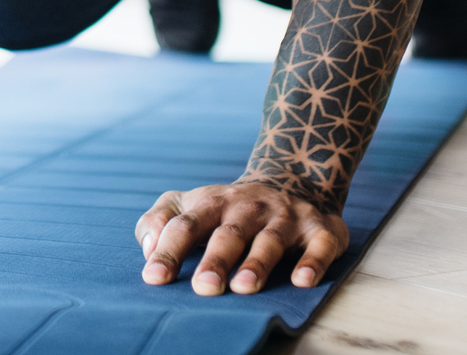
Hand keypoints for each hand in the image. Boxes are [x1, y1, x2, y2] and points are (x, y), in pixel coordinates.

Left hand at [134, 181, 348, 294]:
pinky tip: (302, 281)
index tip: (154, 278)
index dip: (169, 251)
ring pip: (270, 241)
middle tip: (204, 287)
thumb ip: (159, 221)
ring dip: (257, 264)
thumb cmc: (227, 208)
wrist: (292, 179)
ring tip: (244, 288)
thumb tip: (147, 249)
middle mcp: (248, 208)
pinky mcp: (319, 229)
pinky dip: (312, 261)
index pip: (185, 226)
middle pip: (228, 234)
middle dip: (216, 260)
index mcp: (212, 203)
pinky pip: (319, 245)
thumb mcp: (189, 205)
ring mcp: (285, 217)